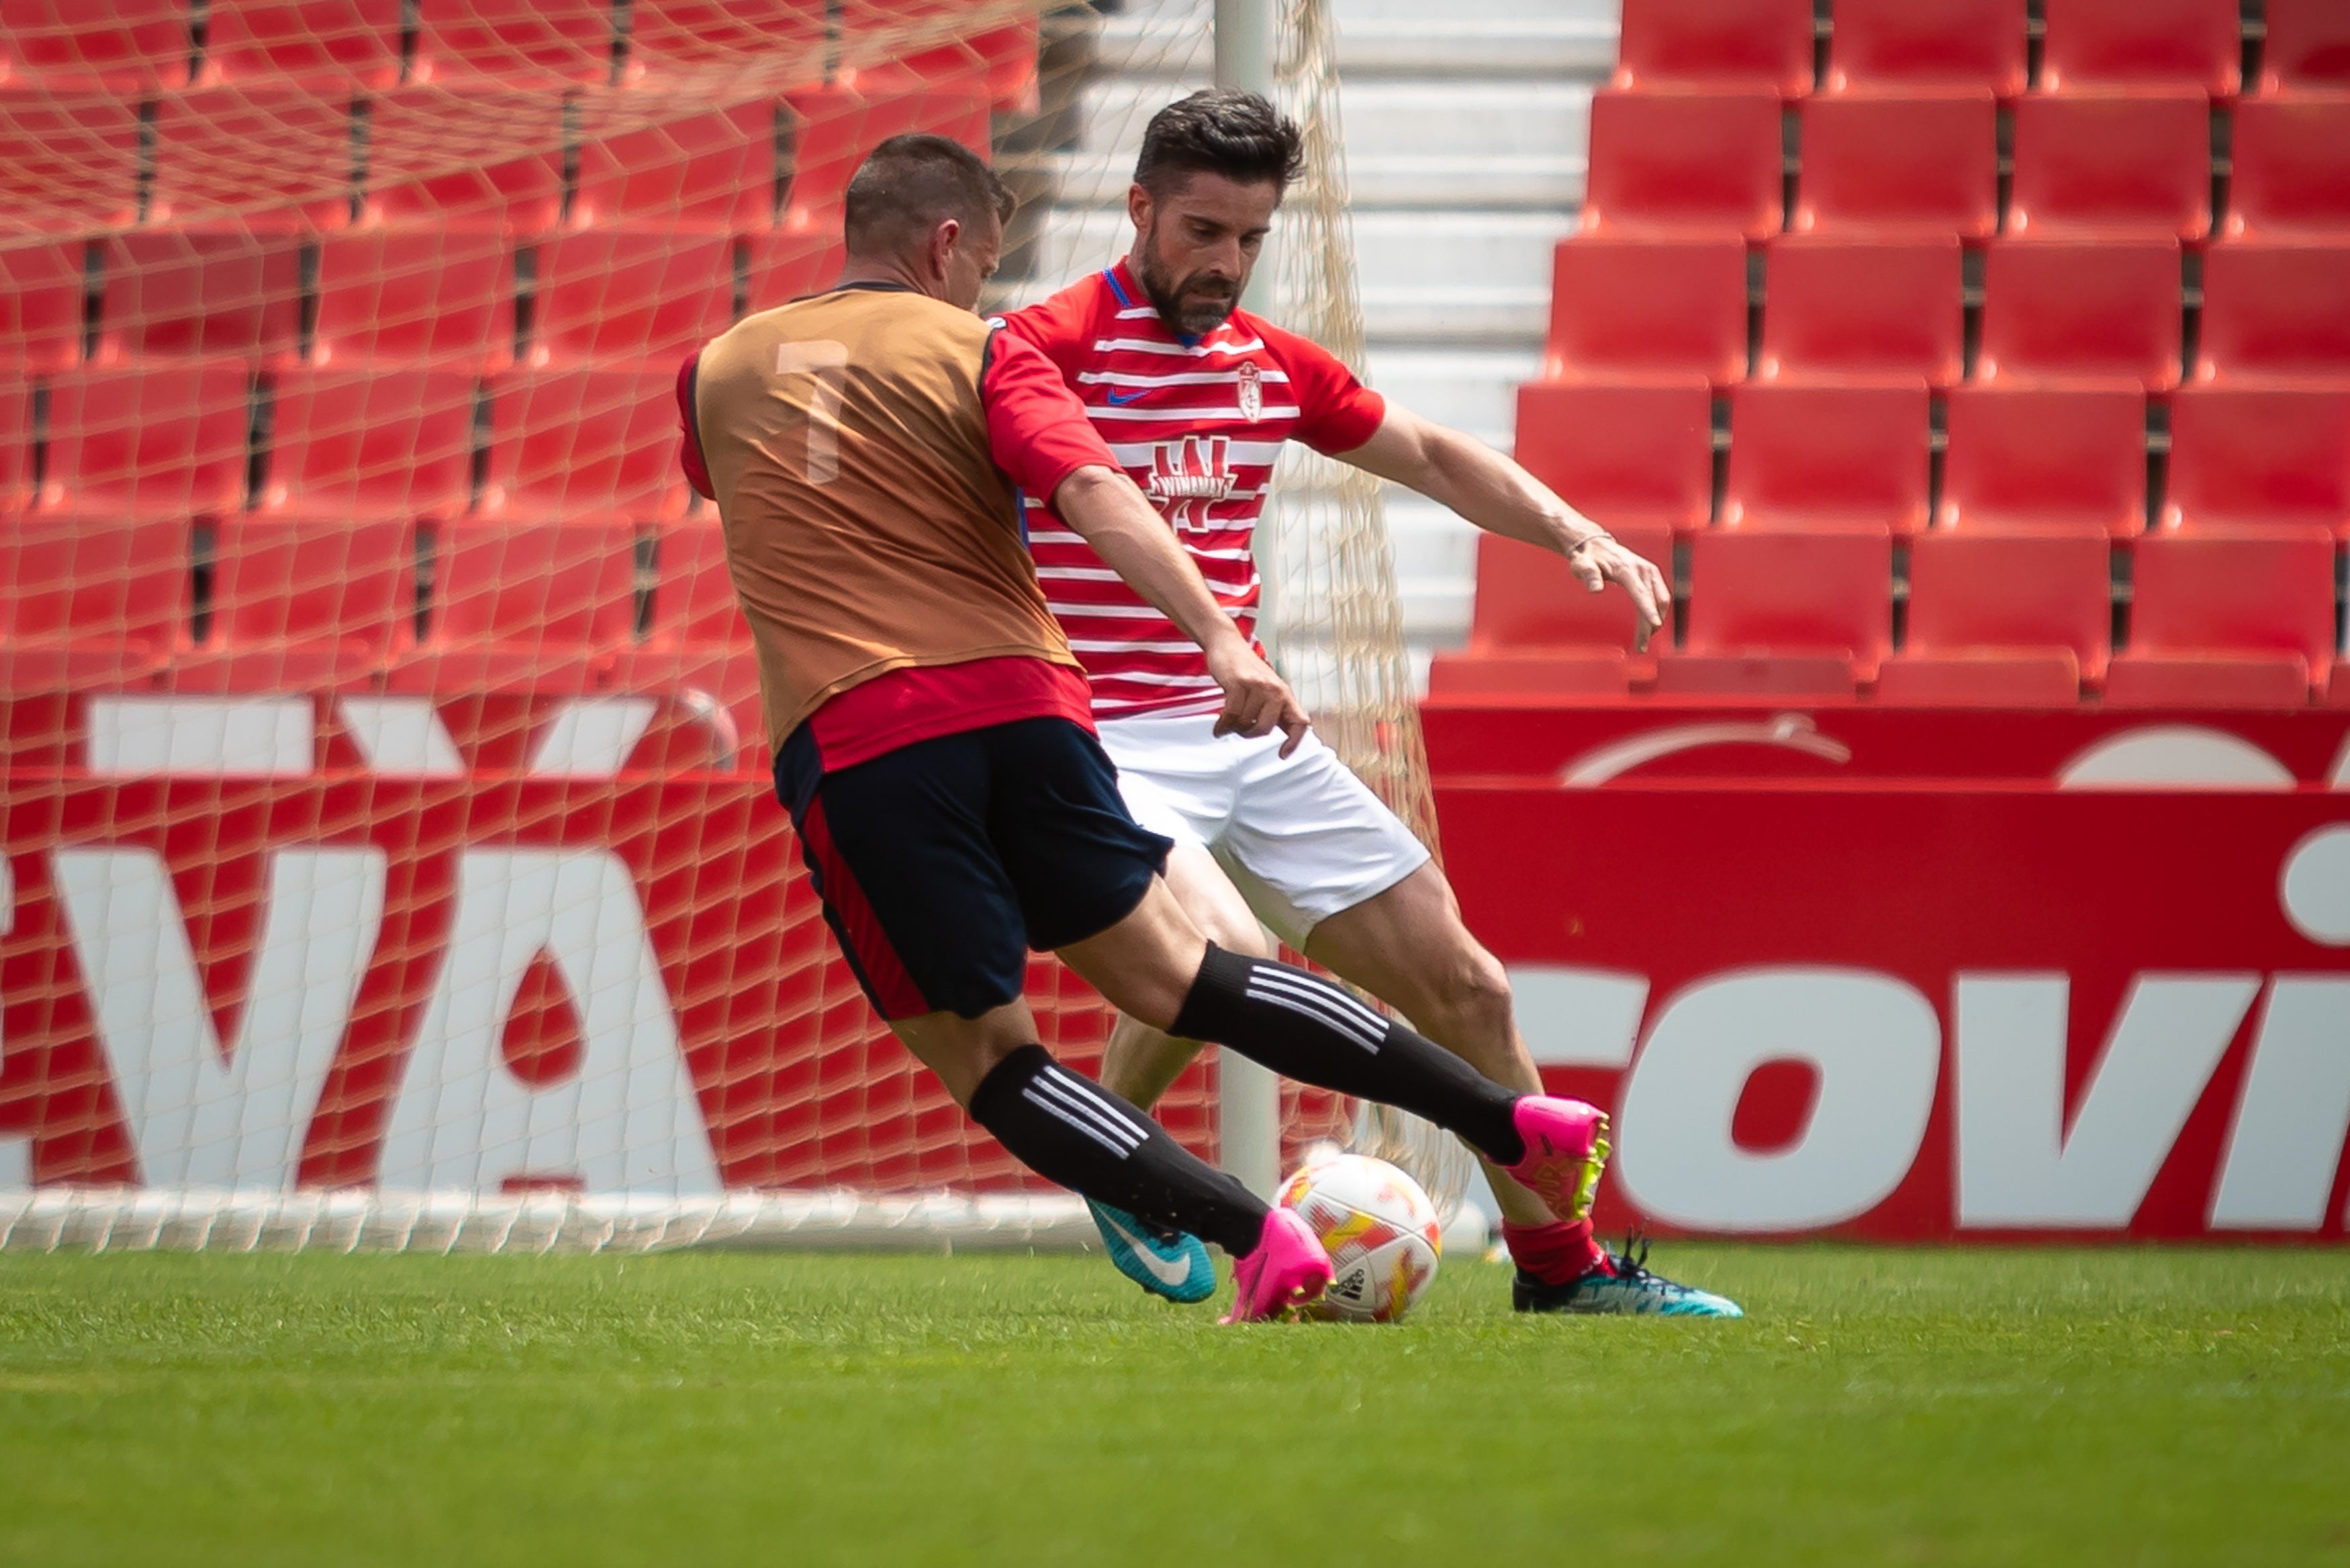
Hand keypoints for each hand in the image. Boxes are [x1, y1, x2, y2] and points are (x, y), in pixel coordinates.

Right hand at [1205, 637, 1311, 757]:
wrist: (1227, 644)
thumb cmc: (1246, 670)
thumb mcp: (1266, 689)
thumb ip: (1275, 710)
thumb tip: (1285, 737)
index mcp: (1284, 694)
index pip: (1300, 722)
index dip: (1294, 742)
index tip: (1282, 755)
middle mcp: (1275, 690)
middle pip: (1266, 729)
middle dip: (1249, 734)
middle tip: (1240, 730)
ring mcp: (1257, 685)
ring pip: (1246, 723)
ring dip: (1233, 728)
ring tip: (1227, 722)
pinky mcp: (1239, 683)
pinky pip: (1231, 715)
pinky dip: (1222, 726)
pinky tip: (1219, 727)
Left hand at [1569, 533, 1671, 651]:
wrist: (1596, 545)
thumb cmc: (1588, 558)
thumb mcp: (1582, 566)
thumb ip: (1588, 576)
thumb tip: (1595, 589)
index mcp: (1627, 569)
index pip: (1641, 592)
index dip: (1648, 609)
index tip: (1654, 625)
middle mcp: (1643, 569)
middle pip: (1656, 600)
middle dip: (1651, 625)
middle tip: (1641, 646)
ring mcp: (1650, 572)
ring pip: (1662, 600)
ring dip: (1656, 620)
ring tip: (1644, 640)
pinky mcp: (1652, 576)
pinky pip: (1660, 597)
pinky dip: (1658, 612)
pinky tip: (1649, 626)